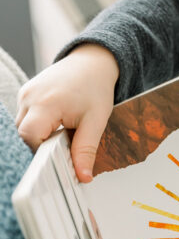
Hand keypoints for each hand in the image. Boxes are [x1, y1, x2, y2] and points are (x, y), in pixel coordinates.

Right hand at [15, 44, 119, 182]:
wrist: (93, 61)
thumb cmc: (96, 87)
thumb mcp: (96, 120)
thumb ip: (86, 150)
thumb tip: (83, 177)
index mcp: (46, 103)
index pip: (29, 137)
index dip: (41, 150)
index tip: (58, 154)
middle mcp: (30, 97)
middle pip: (23, 133)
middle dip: (40, 144)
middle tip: (62, 143)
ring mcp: (25, 93)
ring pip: (22, 126)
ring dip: (39, 133)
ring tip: (61, 129)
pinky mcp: (25, 92)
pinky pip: (25, 115)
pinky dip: (37, 123)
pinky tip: (55, 121)